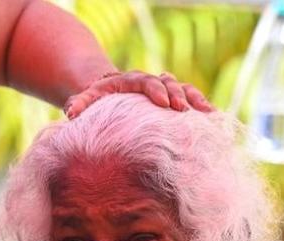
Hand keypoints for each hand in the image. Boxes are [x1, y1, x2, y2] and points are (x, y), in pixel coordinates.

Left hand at [63, 70, 213, 118]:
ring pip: (182, 88)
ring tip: (206, 112)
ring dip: (194, 99)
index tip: (163, 102)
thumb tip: (71, 113)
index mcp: (130, 81)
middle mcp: (149, 81)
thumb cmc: (97, 100)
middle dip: (176, 95)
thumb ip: (79, 104)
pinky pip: (189, 98)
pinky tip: (212, 116)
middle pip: (167, 83)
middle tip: (182, 110)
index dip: (155, 90)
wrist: (109, 92)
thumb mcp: (85, 99)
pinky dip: (200, 104)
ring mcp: (162, 89)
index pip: (145, 81)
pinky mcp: (171, 98)